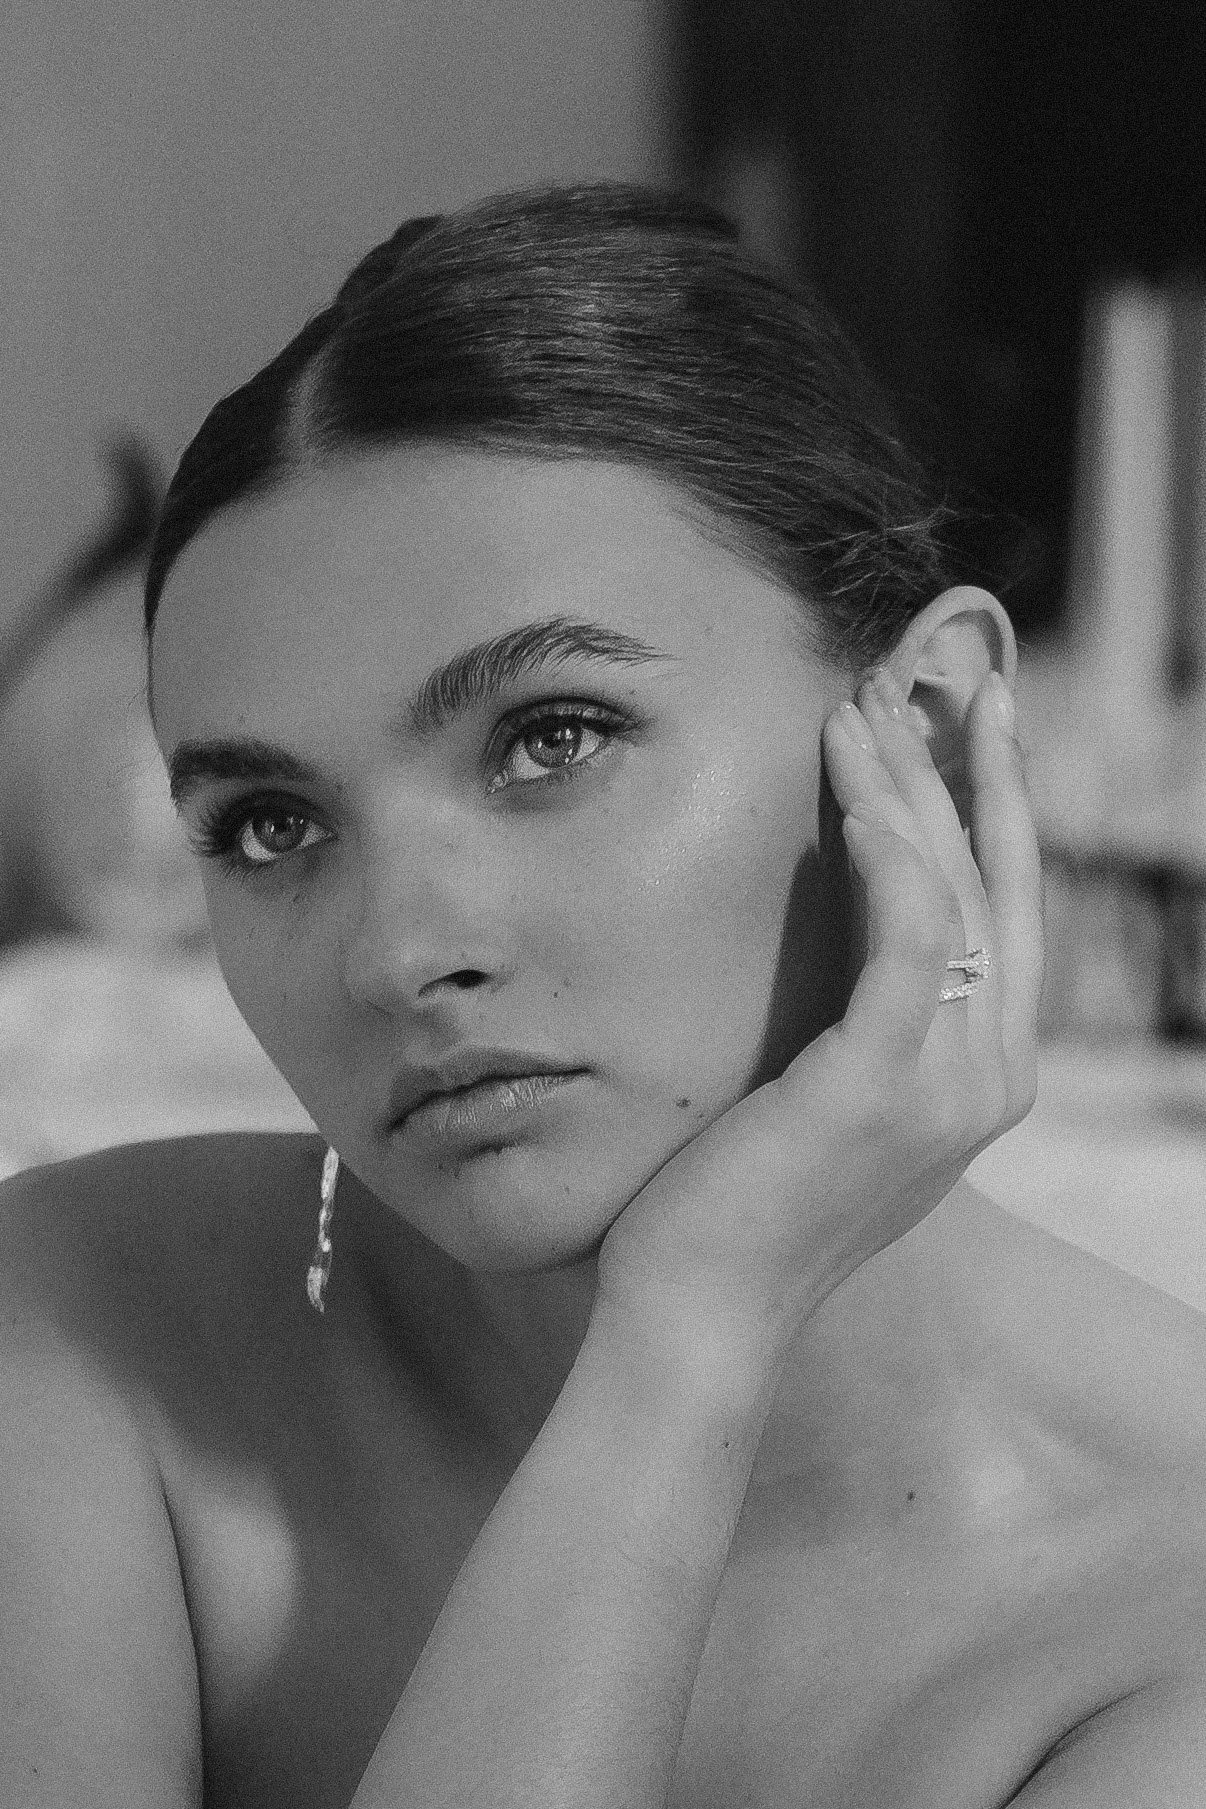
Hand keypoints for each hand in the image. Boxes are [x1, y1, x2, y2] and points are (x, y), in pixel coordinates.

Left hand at [596, 665, 1042, 1356]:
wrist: (701, 1314)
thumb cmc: (741, 1206)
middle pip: (997, 887)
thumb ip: (873, 1030)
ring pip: (948, 893)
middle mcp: (990, 1077)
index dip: (995, 813)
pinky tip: (853, 791)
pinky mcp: (882, 1083)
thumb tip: (860, 945)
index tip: (972, 726)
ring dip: (907, 787)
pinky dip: (886, 855)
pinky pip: (904, 937)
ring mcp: (949, 1085)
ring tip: (861, 706)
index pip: (1005, 916)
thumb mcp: (833, 1104)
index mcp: (981, 1078)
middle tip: (947, 676)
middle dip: (974, 771)